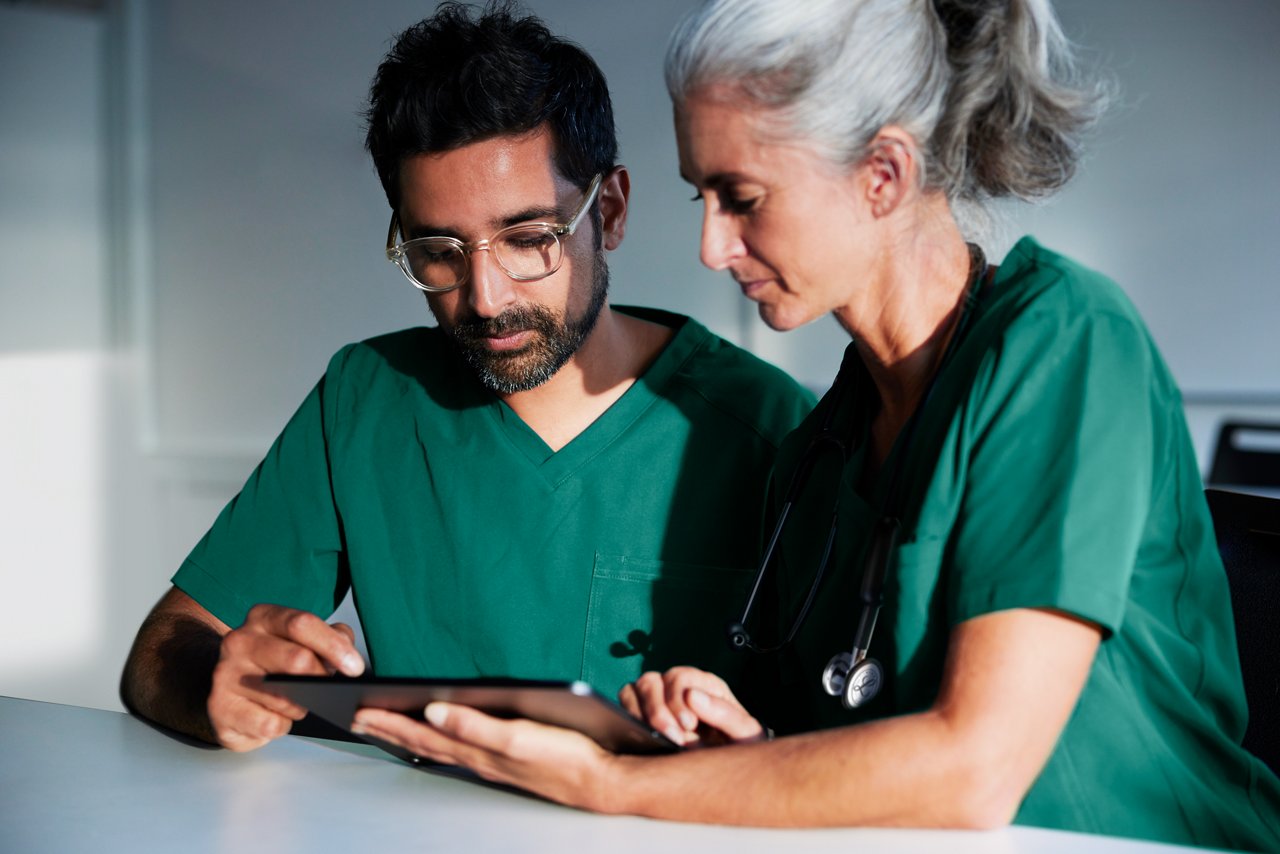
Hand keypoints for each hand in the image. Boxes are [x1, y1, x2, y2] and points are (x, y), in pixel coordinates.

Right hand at [208, 603, 364, 750]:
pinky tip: (276, 718)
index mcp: (264, 617)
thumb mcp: (303, 641)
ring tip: (297, 702)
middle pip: (296, 660)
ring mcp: (224, 675)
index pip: (302, 624)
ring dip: (301, 706)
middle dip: (320, 680)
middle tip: (329, 690)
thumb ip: (331, 638)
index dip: (334, 646)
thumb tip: (347, 652)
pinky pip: (268, 724)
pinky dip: (282, 725)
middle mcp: (239, 641)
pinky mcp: (219, 708)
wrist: (230, 687)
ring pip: (284, 698)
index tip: (355, 668)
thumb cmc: (275, 662)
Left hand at [350, 704, 620, 811]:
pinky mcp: (508, 761)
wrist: (601, 780)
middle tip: (360, 719)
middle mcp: (479, 758)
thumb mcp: (516, 737)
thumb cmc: (564, 757)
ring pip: (440, 748)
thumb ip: (474, 724)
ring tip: (388, 727)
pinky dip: (439, 742)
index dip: (391, 722)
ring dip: (410, 737)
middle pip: (425, 743)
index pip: (423, 734)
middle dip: (390, 730)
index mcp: (477, 750)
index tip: (361, 710)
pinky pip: (459, 751)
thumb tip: (433, 709)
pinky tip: (440, 738)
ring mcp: (492, 762)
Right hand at [619, 667, 763, 746]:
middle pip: (650, 681)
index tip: (688, 725)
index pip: (679, 678)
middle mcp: (677, 688)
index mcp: (704, 686)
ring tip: (654, 740)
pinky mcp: (640, 718)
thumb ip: (725, 714)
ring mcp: (656, 701)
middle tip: (673, 738)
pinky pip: (623, 708)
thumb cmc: (740, 749)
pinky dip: (626, 720)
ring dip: (639, 714)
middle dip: (657, 710)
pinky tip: (640, 740)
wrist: (731, 772)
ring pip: (632, 691)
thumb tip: (692, 696)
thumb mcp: (745, 733)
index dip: (678, 699)